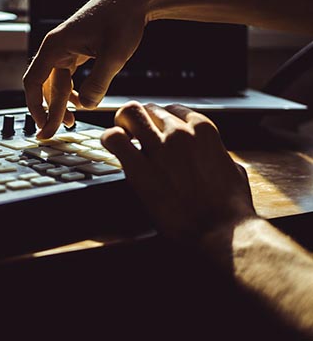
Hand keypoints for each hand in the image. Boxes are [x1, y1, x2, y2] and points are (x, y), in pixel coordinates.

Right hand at [23, 0, 146, 138]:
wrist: (134, 0)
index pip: (34, 82)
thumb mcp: (113, 56)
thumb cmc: (122, 21)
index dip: (36, 107)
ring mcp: (66, 49)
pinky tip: (81, 103)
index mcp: (56, 46)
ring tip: (71, 122)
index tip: (43, 125)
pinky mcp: (76, 51)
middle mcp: (56, 48)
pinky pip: (67, 77)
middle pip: (46, 86)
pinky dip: (72, 92)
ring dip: (61, 103)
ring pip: (57, 83)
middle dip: (50, 111)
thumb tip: (86, 107)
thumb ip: (98, 84)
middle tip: (53, 134)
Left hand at [101, 101, 256, 242]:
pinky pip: (114, 139)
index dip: (160, 121)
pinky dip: (108, 139)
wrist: (220, 231)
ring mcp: (159, 148)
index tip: (155, 132)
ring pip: (129, 114)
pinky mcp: (140, 169)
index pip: (172, 109)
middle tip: (134, 135)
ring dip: (122, 124)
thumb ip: (216, 155)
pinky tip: (111, 147)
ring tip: (122, 139)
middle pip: (148, 109)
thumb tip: (212, 155)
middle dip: (140, 120)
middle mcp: (180, 132)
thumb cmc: (229, 207)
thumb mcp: (232, 170)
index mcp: (203, 130)